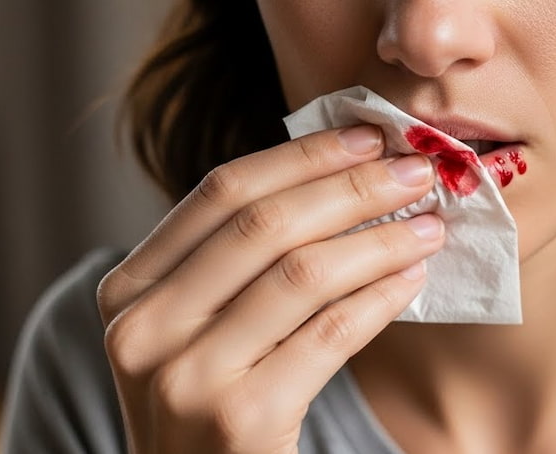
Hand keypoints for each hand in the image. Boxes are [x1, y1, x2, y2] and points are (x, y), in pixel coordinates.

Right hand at [96, 125, 442, 453]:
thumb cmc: (209, 408)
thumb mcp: (192, 331)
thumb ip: (233, 264)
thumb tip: (338, 178)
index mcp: (128, 291)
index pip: (220, 193)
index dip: (301, 156)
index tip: (366, 136)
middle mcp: (143, 328)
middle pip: (263, 226)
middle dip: (351, 187)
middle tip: (415, 170)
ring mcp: (186, 377)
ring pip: (302, 275)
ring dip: (379, 241)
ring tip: (428, 226)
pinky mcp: (241, 420)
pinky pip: (329, 335)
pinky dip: (379, 298)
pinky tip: (412, 280)